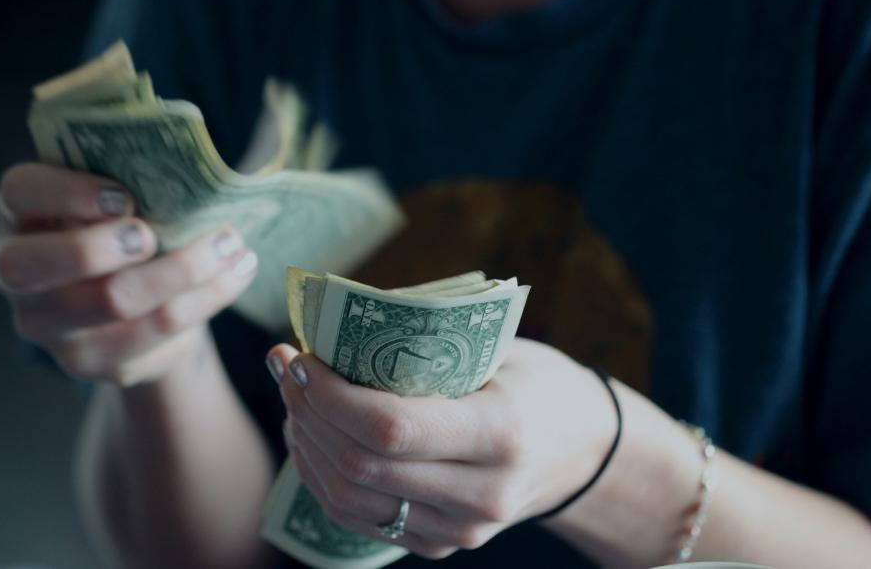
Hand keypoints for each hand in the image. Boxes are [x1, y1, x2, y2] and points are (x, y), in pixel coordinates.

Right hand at [0, 162, 258, 383]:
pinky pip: (154, 334)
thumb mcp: (113, 194)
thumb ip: (128, 176)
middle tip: (154, 234)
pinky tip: (235, 274)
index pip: (19, 193)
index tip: (124, 196)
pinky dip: (205, 300)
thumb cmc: (121, 225)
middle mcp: (17, 275)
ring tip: (232, 245)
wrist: (132, 299)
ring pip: (113, 302)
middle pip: (38, 266)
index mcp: (19, 215)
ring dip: (183, 270)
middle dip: (101, 247)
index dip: (66, 193)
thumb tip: (186, 165)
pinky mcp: (93, 362)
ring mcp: (50, 327)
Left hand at [270, 338, 616, 558]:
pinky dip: (322, 476)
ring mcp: (461, 530)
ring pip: (349, 498)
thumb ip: (426, 346)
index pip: (390, 428)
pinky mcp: (441, 545)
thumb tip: (332, 326)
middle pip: (360, 466)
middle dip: (307, 413)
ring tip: (293, 398)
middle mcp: (482, 494)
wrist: (584, 451)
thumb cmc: (535, 383)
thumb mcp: (498, 350)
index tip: (301, 357)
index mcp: (501, 433)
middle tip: (286, 367)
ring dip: (306, 444)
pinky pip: (359, 518)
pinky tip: (311, 435)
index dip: (329, 396)